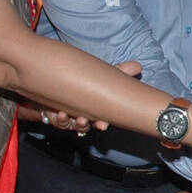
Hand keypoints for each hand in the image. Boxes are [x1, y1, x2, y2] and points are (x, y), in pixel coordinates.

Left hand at [17, 61, 143, 133]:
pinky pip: (54, 121)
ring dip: (68, 122)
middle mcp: (81, 115)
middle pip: (84, 126)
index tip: (102, 124)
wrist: (54, 78)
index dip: (101, 124)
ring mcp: (66, 116)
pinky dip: (56, 118)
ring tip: (66, 114)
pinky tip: (57, 112)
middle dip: (84, 125)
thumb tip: (138, 66)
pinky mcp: (53, 114)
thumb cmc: (83, 79)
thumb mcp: (102, 74)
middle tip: (82, 120)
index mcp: (94, 108)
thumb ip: (119, 71)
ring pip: (68, 125)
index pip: (100, 120)